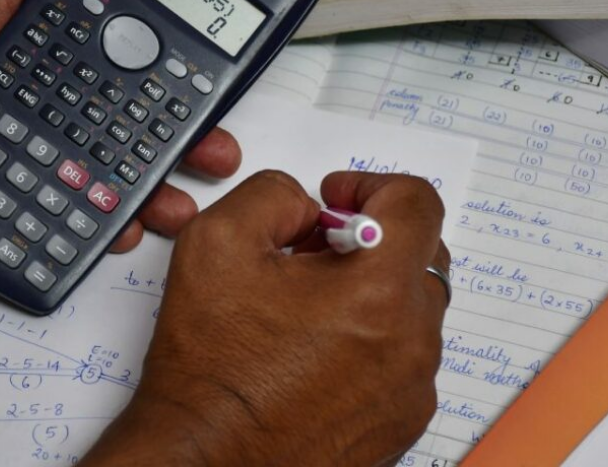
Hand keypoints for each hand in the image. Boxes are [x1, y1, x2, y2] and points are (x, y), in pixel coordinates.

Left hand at [0, 0, 240, 245]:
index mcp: (21, 29)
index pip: (108, 42)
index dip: (158, 56)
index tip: (203, 71)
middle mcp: (27, 85)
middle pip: (114, 111)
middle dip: (170, 130)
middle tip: (213, 146)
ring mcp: (13, 138)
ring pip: (93, 163)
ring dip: (141, 182)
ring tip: (176, 200)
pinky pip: (48, 204)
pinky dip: (84, 222)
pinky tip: (115, 230)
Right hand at [81, 171, 449, 466]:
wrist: (205, 460)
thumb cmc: (209, 366)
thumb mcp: (217, 241)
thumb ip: (272, 194)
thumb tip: (307, 206)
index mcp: (376, 293)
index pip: (417, 203)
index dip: (373, 185)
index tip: (336, 201)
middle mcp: (410, 343)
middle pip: (419, 253)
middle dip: (369, 237)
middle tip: (313, 251)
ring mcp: (410, 388)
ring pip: (411, 306)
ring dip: (370, 288)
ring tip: (308, 306)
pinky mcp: (400, 421)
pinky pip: (403, 354)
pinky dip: (372, 335)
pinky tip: (316, 348)